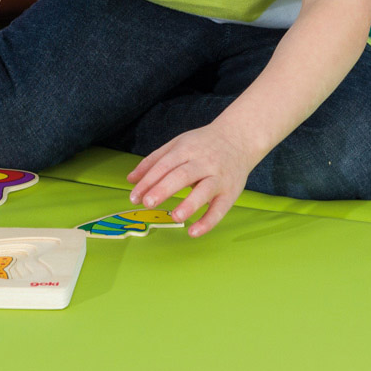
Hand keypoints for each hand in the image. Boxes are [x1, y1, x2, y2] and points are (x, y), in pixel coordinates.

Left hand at [125, 123, 259, 237]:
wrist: (239, 138)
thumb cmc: (203, 144)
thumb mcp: (177, 144)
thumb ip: (153, 161)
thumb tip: (131, 180)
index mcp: (186, 149)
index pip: (164, 165)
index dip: (148, 181)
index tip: (134, 197)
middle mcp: (203, 162)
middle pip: (182, 175)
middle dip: (164, 189)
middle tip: (147, 203)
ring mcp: (218, 177)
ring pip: (204, 190)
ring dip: (190, 204)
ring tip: (175, 216)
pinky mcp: (231, 192)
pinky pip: (220, 209)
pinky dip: (208, 222)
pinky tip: (194, 232)